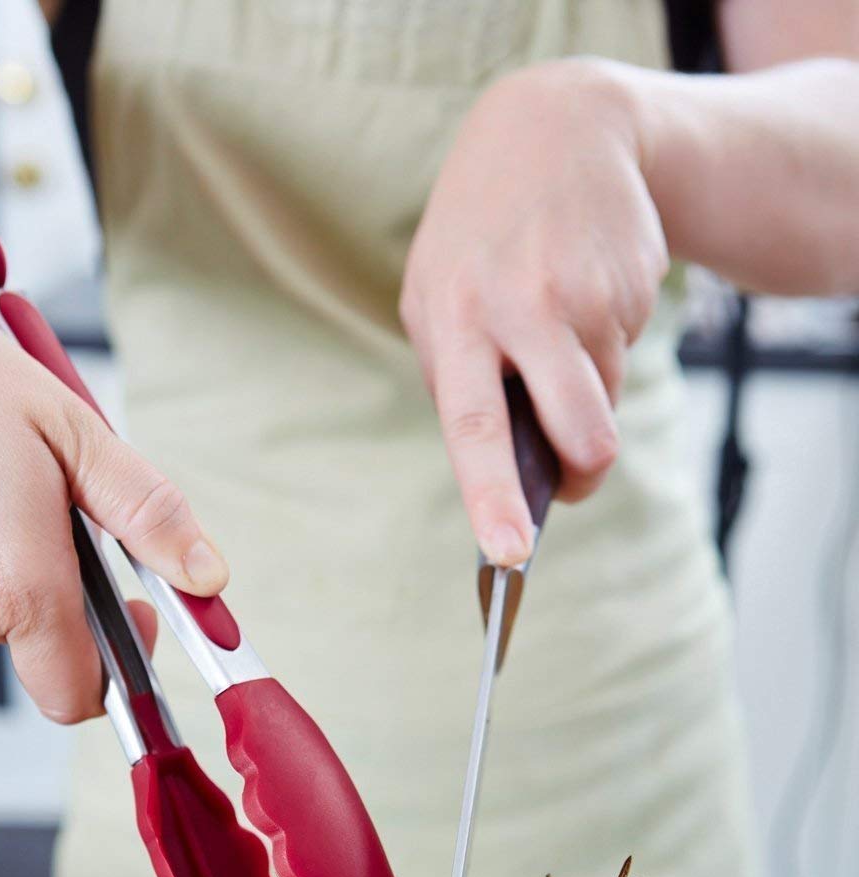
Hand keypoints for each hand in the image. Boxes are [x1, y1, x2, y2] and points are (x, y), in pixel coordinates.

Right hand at [0, 245, 227, 722]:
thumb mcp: (76, 435)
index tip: (134, 616)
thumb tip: (205, 575)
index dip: (119, 669)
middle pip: (39, 644)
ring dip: (10, 566)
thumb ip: (149, 516)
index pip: (79, 695)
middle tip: (59, 508)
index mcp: (16, 585)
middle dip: (65, 588)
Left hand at [400, 59, 667, 564]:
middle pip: (582, 434)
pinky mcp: (633, 284)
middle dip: (585, 473)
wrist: (557, 129)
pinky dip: (604, 345)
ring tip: (554, 324)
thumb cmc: (477, 237)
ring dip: (587, 392)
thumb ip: (458, 377)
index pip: (476, 427)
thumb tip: (505, 470)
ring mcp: (587, 294)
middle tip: (571, 478)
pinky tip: (581, 289)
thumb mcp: (434, 293)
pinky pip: (625, 356)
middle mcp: (523, 309)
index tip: (509, 555)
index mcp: (456, 319)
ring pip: (607, 401)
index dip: (494, 497)